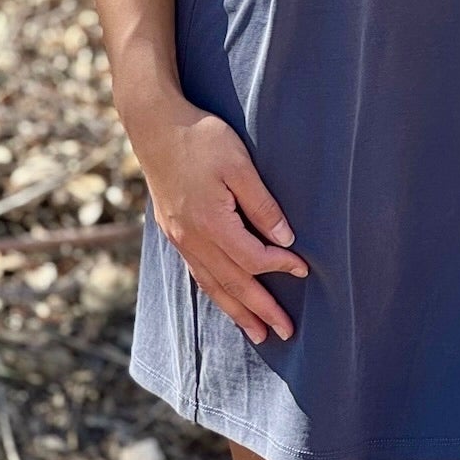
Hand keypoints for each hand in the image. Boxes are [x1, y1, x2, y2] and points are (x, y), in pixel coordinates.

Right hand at [133, 97, 309, 343]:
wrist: (155, 126)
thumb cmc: (201, 139)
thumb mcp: (239, 164)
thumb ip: (262, 204)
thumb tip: (285, 239)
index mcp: (211, 223)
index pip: (253, 259)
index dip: (280, 267)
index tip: (304, 268)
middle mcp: (192, 239)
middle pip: (233, 284)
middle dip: (260, 310)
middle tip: (284, 333)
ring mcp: (180, 238)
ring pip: (212, 285)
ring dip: (237, 311)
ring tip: (257, 333)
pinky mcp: (173, 232)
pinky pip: (197, 273)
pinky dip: (215, 292)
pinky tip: (225, 300)